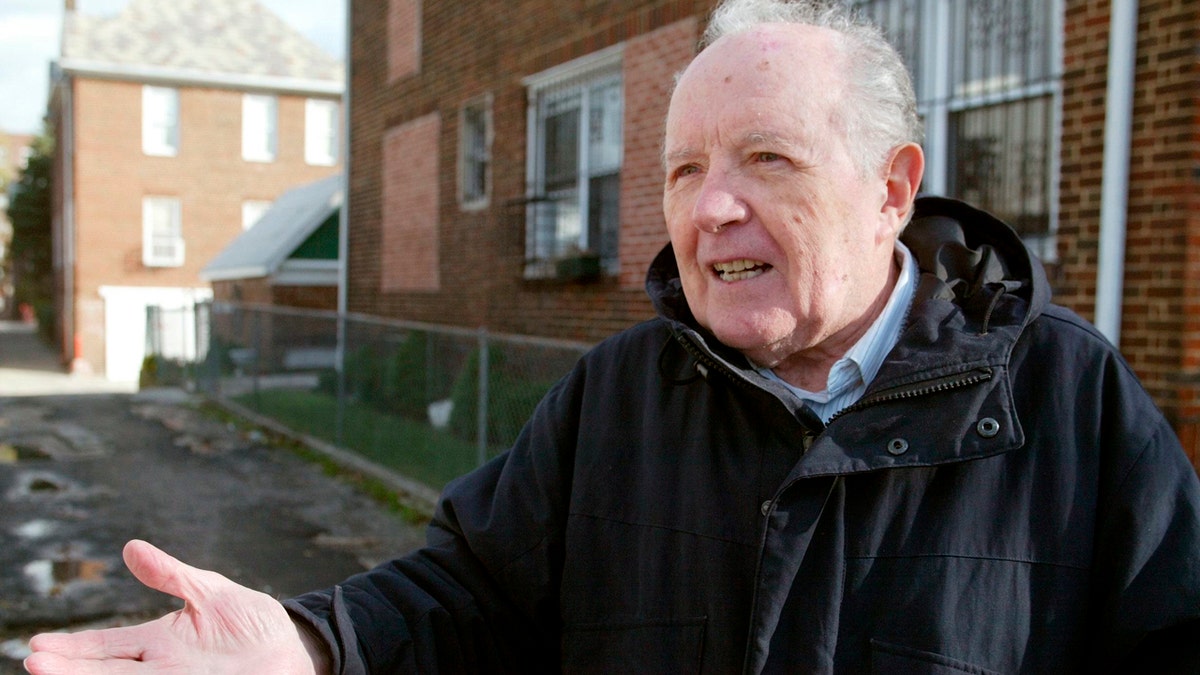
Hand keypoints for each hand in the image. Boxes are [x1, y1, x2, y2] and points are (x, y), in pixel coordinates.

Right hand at [24, 540, 330, 673]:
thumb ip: (171, 575)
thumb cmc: (252, 620)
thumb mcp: (210, 591)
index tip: (38, 647)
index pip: (105, 646)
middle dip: (70, 669)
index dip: (73, 648)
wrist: (293, 649)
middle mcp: (160, 669)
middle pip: (105, 672)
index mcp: (158, 642)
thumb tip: (130, 548)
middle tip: (35, 663)